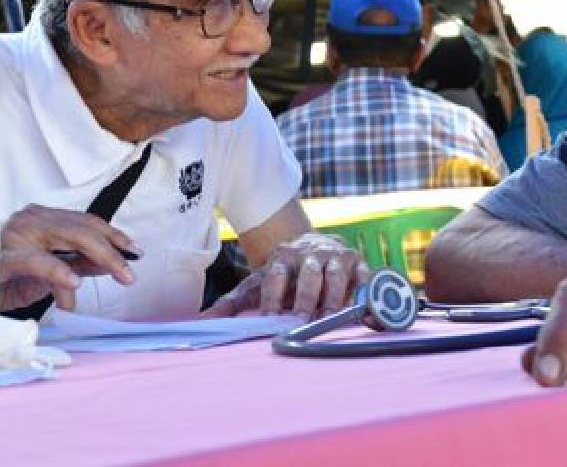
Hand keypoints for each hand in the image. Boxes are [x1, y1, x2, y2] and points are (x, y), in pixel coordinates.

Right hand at [0, 204, 141, 312]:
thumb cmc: (5, 281)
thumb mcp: (49, 273)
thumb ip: (79, 264)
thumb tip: (112, 263)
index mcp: (42, 219)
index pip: (86, 222)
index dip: (114, 235)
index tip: (136, 251)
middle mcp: (31, 220)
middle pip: (83, 228)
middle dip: (113, 250)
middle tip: (131, 273)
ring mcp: (17, 235)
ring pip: (69, 237)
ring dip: (99, 258)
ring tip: (119, 275)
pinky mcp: (3, 258)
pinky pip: (37, 261)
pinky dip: (59, 271)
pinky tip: (75, 284)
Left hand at [201, 233, 368, 318]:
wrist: (313, 245)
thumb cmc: (282, 274)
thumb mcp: (256, 285)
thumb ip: (231, 304)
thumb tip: (201, 321)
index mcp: (282, 257)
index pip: (275, 274)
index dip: (273, 296)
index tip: (268, 317)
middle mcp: (310, 253)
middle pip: (308, 273)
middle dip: (305, 296)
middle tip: (301, 319)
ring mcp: (336, 256)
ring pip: (335, 275)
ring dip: (333, 297)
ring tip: (329, 318)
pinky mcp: (358, 263)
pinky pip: (364, 278)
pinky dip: (364, 294)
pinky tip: (362, 314)